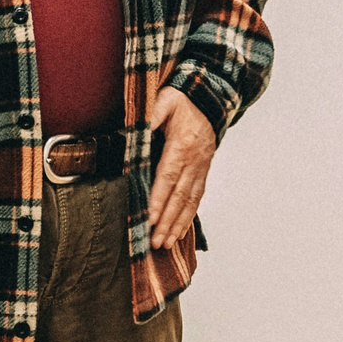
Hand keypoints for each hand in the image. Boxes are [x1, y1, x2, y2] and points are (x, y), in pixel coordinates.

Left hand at [145, 85, 216, 248]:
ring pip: (190, 200)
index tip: (150, 219)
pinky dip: (189, 216)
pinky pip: (197, 197)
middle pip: (180, 194)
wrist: (210, 98)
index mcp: (183, 143)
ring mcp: (202, 167)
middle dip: (167, 220)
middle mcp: (196, 159)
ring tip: (166, 243)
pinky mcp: (204, 171)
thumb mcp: (164, 101)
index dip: (159, 198)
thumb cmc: (182, 100)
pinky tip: (180, 231)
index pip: (168, 175)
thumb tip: (132, 132)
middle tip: (155, 242)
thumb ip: (150, 117)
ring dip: (179, 223)